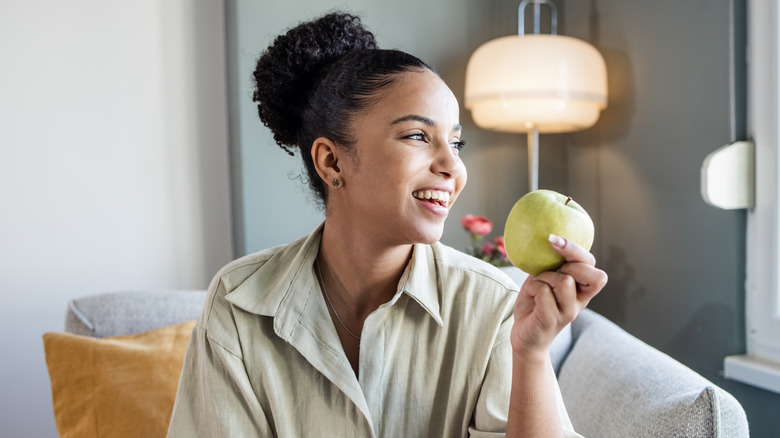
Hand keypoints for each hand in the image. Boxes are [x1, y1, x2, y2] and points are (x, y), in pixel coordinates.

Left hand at [510, 234, 607, 358]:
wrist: (524, 338)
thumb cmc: (534, 305)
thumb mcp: (544, 280)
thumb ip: (552, 265)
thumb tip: (549, 237)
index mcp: (582, 291)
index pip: (596, 271)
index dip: (579, 252)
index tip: (555, 240)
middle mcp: (580, 302)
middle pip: (590, 274)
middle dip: (569, 263)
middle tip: (550, 268)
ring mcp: (568, 313)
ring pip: (564, 280)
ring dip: (545, 277)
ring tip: (537, 286)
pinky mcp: (551, 320)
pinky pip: (544, 291)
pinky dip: (532, 288)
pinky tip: (530, 297)